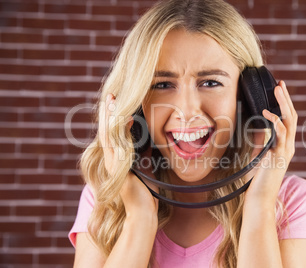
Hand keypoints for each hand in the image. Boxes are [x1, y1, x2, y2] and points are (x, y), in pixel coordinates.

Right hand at [98, 94, 158, 217]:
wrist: (142, 211)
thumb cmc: (146, 191)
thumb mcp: (146, 166)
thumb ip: (143, 153)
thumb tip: (147, 141)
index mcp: (118, 158)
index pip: (113, 132)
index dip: (113, 117)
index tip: (117, 101)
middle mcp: (112, 158)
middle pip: (107, 130)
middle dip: (108, 112)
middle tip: (110, 95)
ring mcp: (112, 162)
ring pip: (108, 134)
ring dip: (110, 116)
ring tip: (111, 100)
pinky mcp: (116, 167)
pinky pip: (115, 144)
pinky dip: (118, 129)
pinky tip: (123, 117)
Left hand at [244, 81, 297, 209]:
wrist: (260, 197)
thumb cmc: (259, 179)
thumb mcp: (261, 155)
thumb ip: (263, 141)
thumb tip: (259, 127)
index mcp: (285, 145)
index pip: (288, 120)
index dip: (285, 104)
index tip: (278, 89)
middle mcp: (288, 146)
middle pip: (292, 117)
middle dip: (286, 99)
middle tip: (280, 83)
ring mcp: (285, 151)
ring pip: (290, 122)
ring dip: (283, 104)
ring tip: (277, 89)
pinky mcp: (279, 156)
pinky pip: (280, 135)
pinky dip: (275, 121)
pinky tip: (267, 113)